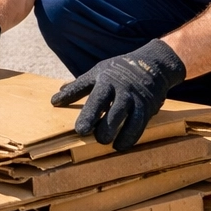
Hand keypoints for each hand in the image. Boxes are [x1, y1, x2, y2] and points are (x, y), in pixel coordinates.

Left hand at [50, 39, 185, 150]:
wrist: (154, 65)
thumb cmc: (119, 70)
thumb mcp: (98, 72)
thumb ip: (79, 87)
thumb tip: (56, 98)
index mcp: (104, 77)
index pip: (84, 86)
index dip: (71, 95)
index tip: (56, 104)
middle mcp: (119, 87)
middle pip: (105, 101)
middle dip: (95, 117)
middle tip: (83, 132)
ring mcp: (134, 97)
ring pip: (125, 114)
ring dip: (115, 130)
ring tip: (104, 142)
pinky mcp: (147, 107)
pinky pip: (139, 124)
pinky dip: (130, 136)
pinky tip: (120, 146)